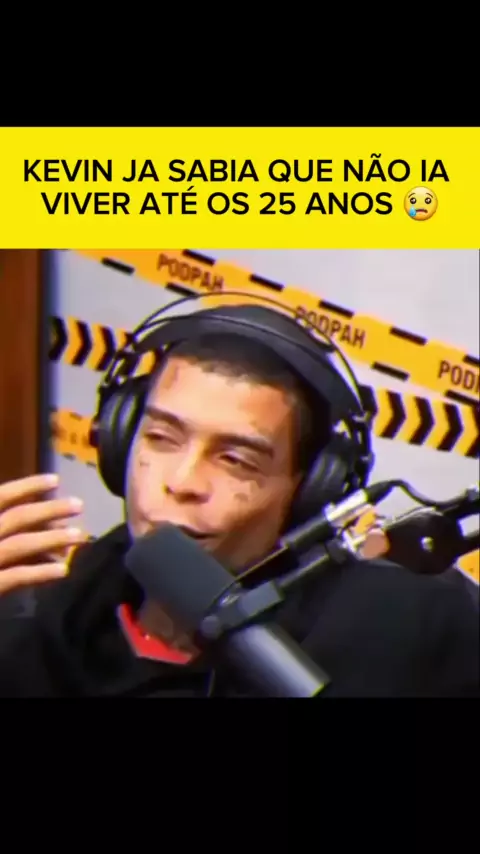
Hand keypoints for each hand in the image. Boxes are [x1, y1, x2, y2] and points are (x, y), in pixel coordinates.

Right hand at [0, 473, 85, 595]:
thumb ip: (3, 526)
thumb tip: (41, 525)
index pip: (0, 496)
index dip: (28, 486)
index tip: (55, 480)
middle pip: (17, 518)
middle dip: (50, 510)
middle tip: (79, 505)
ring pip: (20, 545)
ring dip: (52, 539)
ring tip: (79, 536)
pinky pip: (16, 577)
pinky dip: (40, 573)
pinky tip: (62, 571)